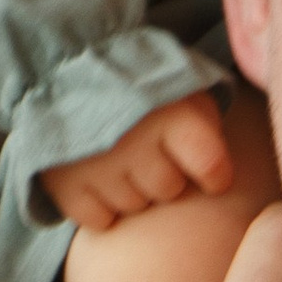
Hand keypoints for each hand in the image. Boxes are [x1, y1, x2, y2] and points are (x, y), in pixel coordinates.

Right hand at [44, 92, 235, 233]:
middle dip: (163, 174)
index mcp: (173, 113)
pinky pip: (99, 219)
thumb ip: (204, 119)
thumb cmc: (135, 78)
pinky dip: (99, 205)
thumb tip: (223, 165)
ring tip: (117, 157)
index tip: (208, 171)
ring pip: (133, 205)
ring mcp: (98, 166)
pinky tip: (95, 176)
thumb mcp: (180, 83)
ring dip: (130, 188)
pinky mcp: (65, 184)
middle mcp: (137, 142)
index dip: (213, 173)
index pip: (212, 168)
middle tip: (146, 148)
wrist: (58, 62)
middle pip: (169, 189)